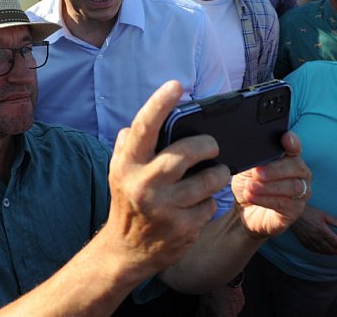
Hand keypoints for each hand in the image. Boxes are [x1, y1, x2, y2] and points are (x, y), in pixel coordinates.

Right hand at [104, 81, 229, 275]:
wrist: (125, 251)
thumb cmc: (128, 202)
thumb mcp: (119, 171)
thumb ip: (129, 145)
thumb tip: (144, 120)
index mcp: (127, 165)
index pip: (144, 128)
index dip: (159, 104)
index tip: (175, 85)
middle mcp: (143, 185)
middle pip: (184, 154)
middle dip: (206, 146)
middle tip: (214, 146)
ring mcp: (164, 208)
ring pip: (206, 181)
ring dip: (218, 174)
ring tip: (216, 173)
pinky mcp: (182, 228)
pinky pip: (209, 205)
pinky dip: (209, 202)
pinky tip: (199, 204)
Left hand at [231, 132, 311, 238]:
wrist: (244, 211)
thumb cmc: (249, 185)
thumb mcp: (246, 169)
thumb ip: (253, 160)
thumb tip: (250, 152)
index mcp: (288, 158)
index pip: (294, 147)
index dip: (292, 142)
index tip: (286, 138)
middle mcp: (299, 173)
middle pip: (295, 166)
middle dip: (275, 169)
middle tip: (257, 173)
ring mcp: (301, 192)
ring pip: (292, 186)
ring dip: (268, 186)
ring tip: (250, 187)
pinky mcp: (295, 209)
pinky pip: (285, 203)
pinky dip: (266, 199)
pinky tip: (252, 197)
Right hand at [290, 205, 336, 254]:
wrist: (293, 212)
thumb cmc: (309, 211)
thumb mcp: (323, 214)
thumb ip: (335, 221)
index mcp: (322, 230)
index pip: (336, 242)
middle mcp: (316, 237)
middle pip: (330, 249)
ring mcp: (309, 240)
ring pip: (322, 251)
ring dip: (330, 253)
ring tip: (336, 253)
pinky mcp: (303, 241)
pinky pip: (313, 250)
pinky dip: (320, 252)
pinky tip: (323, 251)